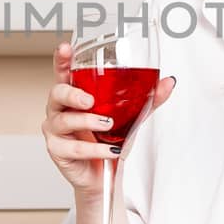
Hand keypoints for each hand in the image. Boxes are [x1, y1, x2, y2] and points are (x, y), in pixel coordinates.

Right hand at [41, 41, 175, 197]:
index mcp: (75, 95)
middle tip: (90, 101)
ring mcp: (56, 130)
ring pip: (64, 121)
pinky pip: (74, 148)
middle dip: (72, 94)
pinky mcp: (58, 151)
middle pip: (56, 93)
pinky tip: (109, 149)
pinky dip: (94, 149)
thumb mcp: (130, 117)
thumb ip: (147, 100)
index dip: (61, 59)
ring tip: (107, 125)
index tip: (65, 48)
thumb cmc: (109, 141)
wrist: (105, 176)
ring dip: (88, 122)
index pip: (63, 72)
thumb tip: (168, 82)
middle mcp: (61, 110)